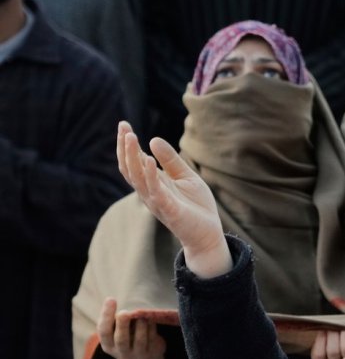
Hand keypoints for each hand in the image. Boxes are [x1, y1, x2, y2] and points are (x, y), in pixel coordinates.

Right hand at [98, 297, 166, 358]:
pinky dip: (154, 327)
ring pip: (141, 336)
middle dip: (125, 323)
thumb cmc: (131, 341)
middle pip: (122, 337)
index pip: (104, 331)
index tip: (111, 299)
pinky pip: (155, 336)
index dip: (106, 316)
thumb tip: (115, 301)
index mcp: (111, 346)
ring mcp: (141, 354)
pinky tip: (152, 320)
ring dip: (142, 323)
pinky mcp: (157, 352)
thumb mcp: (120, 335)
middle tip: (127, 311)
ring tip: (142, 314)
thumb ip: (117, 322)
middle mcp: (124, 352)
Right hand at [117, 121, 230, 277]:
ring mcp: (157, 202)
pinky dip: (150, 176)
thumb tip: (153, 140)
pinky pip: (156, 192)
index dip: (127, 145)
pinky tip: (148, 160)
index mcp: (153, 184)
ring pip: (138, 178)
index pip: (133, 162)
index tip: (124, 125)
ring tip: (132, 137)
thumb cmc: (196, 206)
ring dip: (133, 157)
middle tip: (123, 126)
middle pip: (130, 168)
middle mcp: (150, 192)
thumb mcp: (185, 177)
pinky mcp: (169, 210)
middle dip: (125, 147)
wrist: (208, 233)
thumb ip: (171, 160)